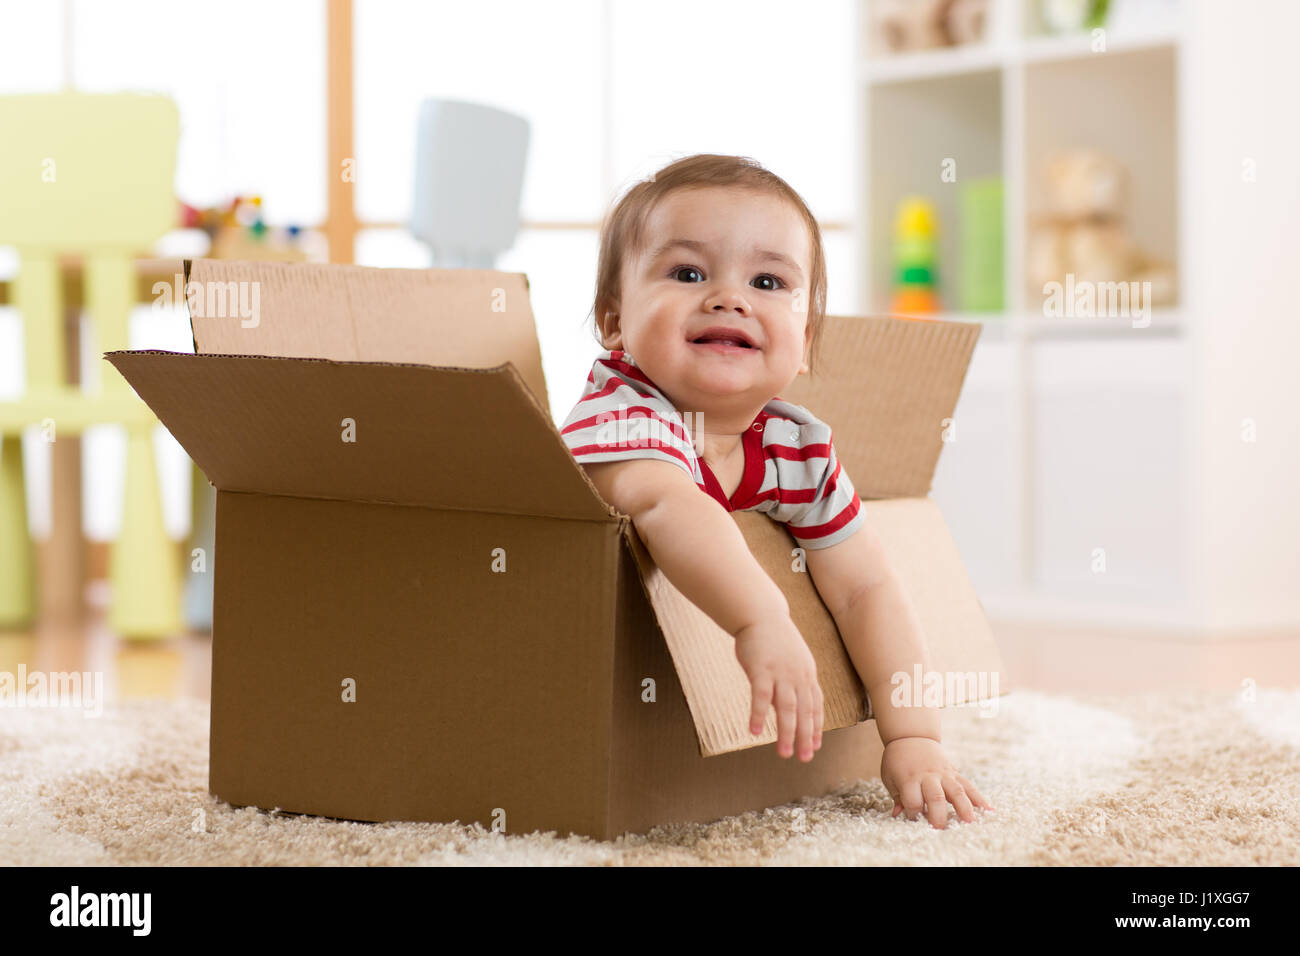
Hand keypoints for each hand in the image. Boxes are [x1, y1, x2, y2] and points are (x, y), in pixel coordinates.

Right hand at [734, 616, 822, 761]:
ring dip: (787, 733)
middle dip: (806, 737)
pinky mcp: (761, 669)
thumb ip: (793, 681)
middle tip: (804, 758)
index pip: (815, 705)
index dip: (816, 726)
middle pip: (804, 711)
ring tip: (784, 753)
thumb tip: (790, 704)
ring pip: (787, 708)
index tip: (815, 746)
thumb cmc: (775, 638)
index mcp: (807, 674)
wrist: (761, 614)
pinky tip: (754, 732)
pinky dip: (758, 715)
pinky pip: (760, 697)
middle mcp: (798, 676)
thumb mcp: (792, 659)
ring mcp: (780, 673)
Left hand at [881, 737, 993, 828]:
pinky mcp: (954, 773)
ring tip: (971, 822)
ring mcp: (944, 774)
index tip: (913, 821)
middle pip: (935, 796)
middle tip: (940, 830)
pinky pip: (968, 786)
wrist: (911, 737)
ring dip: (964, 807)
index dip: (913, 813)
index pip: (912, 799)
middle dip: (938, 815)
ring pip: (956, 790)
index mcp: (909, 778)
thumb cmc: (897, 760)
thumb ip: (896, 796)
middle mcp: (928, 776)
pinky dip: (979, 798)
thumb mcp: (890, 776)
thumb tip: (897, 815)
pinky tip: (988, 810)